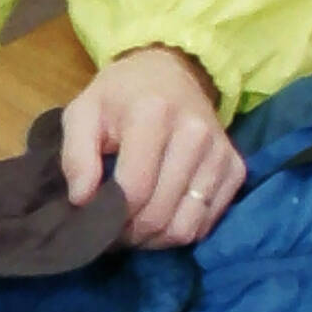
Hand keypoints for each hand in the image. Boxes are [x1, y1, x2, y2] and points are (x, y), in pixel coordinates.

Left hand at [60, 45, 243, 247]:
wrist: (169, 71)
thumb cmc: (120, 95)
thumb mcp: (83, 112)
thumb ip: (75, 155)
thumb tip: (82, 202)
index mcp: (153, 114)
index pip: (134, 189)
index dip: (109, 217)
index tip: (93, 220)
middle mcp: (195, 133)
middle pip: (160, 214)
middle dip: (130, 234)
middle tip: (111, 231)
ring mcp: (220, 152)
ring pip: (186, 227)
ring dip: (155, 240)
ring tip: (134, 228)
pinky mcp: (236, 168)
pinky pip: (207, 223)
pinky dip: (180, 230)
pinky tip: (161, 215)